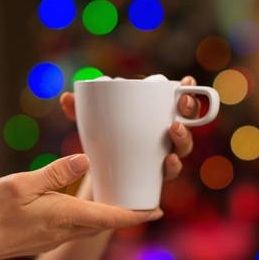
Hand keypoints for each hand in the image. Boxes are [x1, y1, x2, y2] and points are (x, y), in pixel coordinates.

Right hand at [0, 155, 161, 259]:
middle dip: (129, 215)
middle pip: (107, 223)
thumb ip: (55, 173)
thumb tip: (84, 160)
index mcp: (65, 215)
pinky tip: (89, 207)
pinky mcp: (49, 235)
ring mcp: (58, 235)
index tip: (156, 212)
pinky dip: (94, 217)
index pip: (111, 217)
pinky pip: (80, 227)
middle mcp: (67, 229)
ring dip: (112, 216)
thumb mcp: (22, 185)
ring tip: (123, 202)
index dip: (136, 214)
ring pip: (94, 226)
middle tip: (146, 204)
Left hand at [60, 76, 200, 181]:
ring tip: (173, 130)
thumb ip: (81, 112)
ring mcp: (162, 156)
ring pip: (182, 148)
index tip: (187, 82)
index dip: (188, 91)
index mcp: (154, 117)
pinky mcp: (156, 176)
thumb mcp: (92, 125)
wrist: (101, 177)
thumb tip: (67, 98)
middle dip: (191, 111)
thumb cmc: (102, 143)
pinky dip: (172, 166)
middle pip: (186, 122)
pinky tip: (168, 162)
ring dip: (183, 138)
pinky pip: (170, 172)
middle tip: (182, 104)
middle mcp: (163, 137)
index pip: (176, 101)